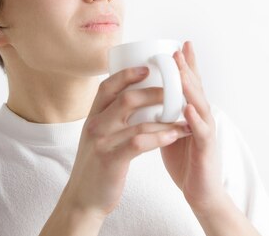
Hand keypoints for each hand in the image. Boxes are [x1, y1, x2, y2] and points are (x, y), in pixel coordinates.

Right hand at [63, 66, 191, 217]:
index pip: (107, 86)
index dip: (127, 74)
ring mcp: (102, 142)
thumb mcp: (98, 136)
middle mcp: (95, 125)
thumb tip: (135, 97)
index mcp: (92, 116)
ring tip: (184, 119)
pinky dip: (160, 137)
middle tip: (175, 93)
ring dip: (166, 119)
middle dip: (155, 93)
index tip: (148, 68)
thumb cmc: (98, 165)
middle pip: (127, 98)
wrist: (83, 199)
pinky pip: (140, 143)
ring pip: (138, 122)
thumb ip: (111, 117)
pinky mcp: (111, 160)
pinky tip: (174, 135)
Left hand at [160, 41, 226, 212]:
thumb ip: (163, 116)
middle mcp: (202, 118)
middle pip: (196, 88)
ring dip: (191, 88)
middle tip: (178, 50)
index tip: (178, 44)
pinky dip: (195, 120)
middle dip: (187, 68)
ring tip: (181, 73)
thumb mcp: (170, 133)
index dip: (186, 65)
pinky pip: (201, 132)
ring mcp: (207, 132)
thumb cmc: (186, 162)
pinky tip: (188, 109)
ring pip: (201, 105)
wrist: (201, 193)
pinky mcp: (207, 150)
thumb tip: (144, 101)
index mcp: (192, 113)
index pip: (189, 84)